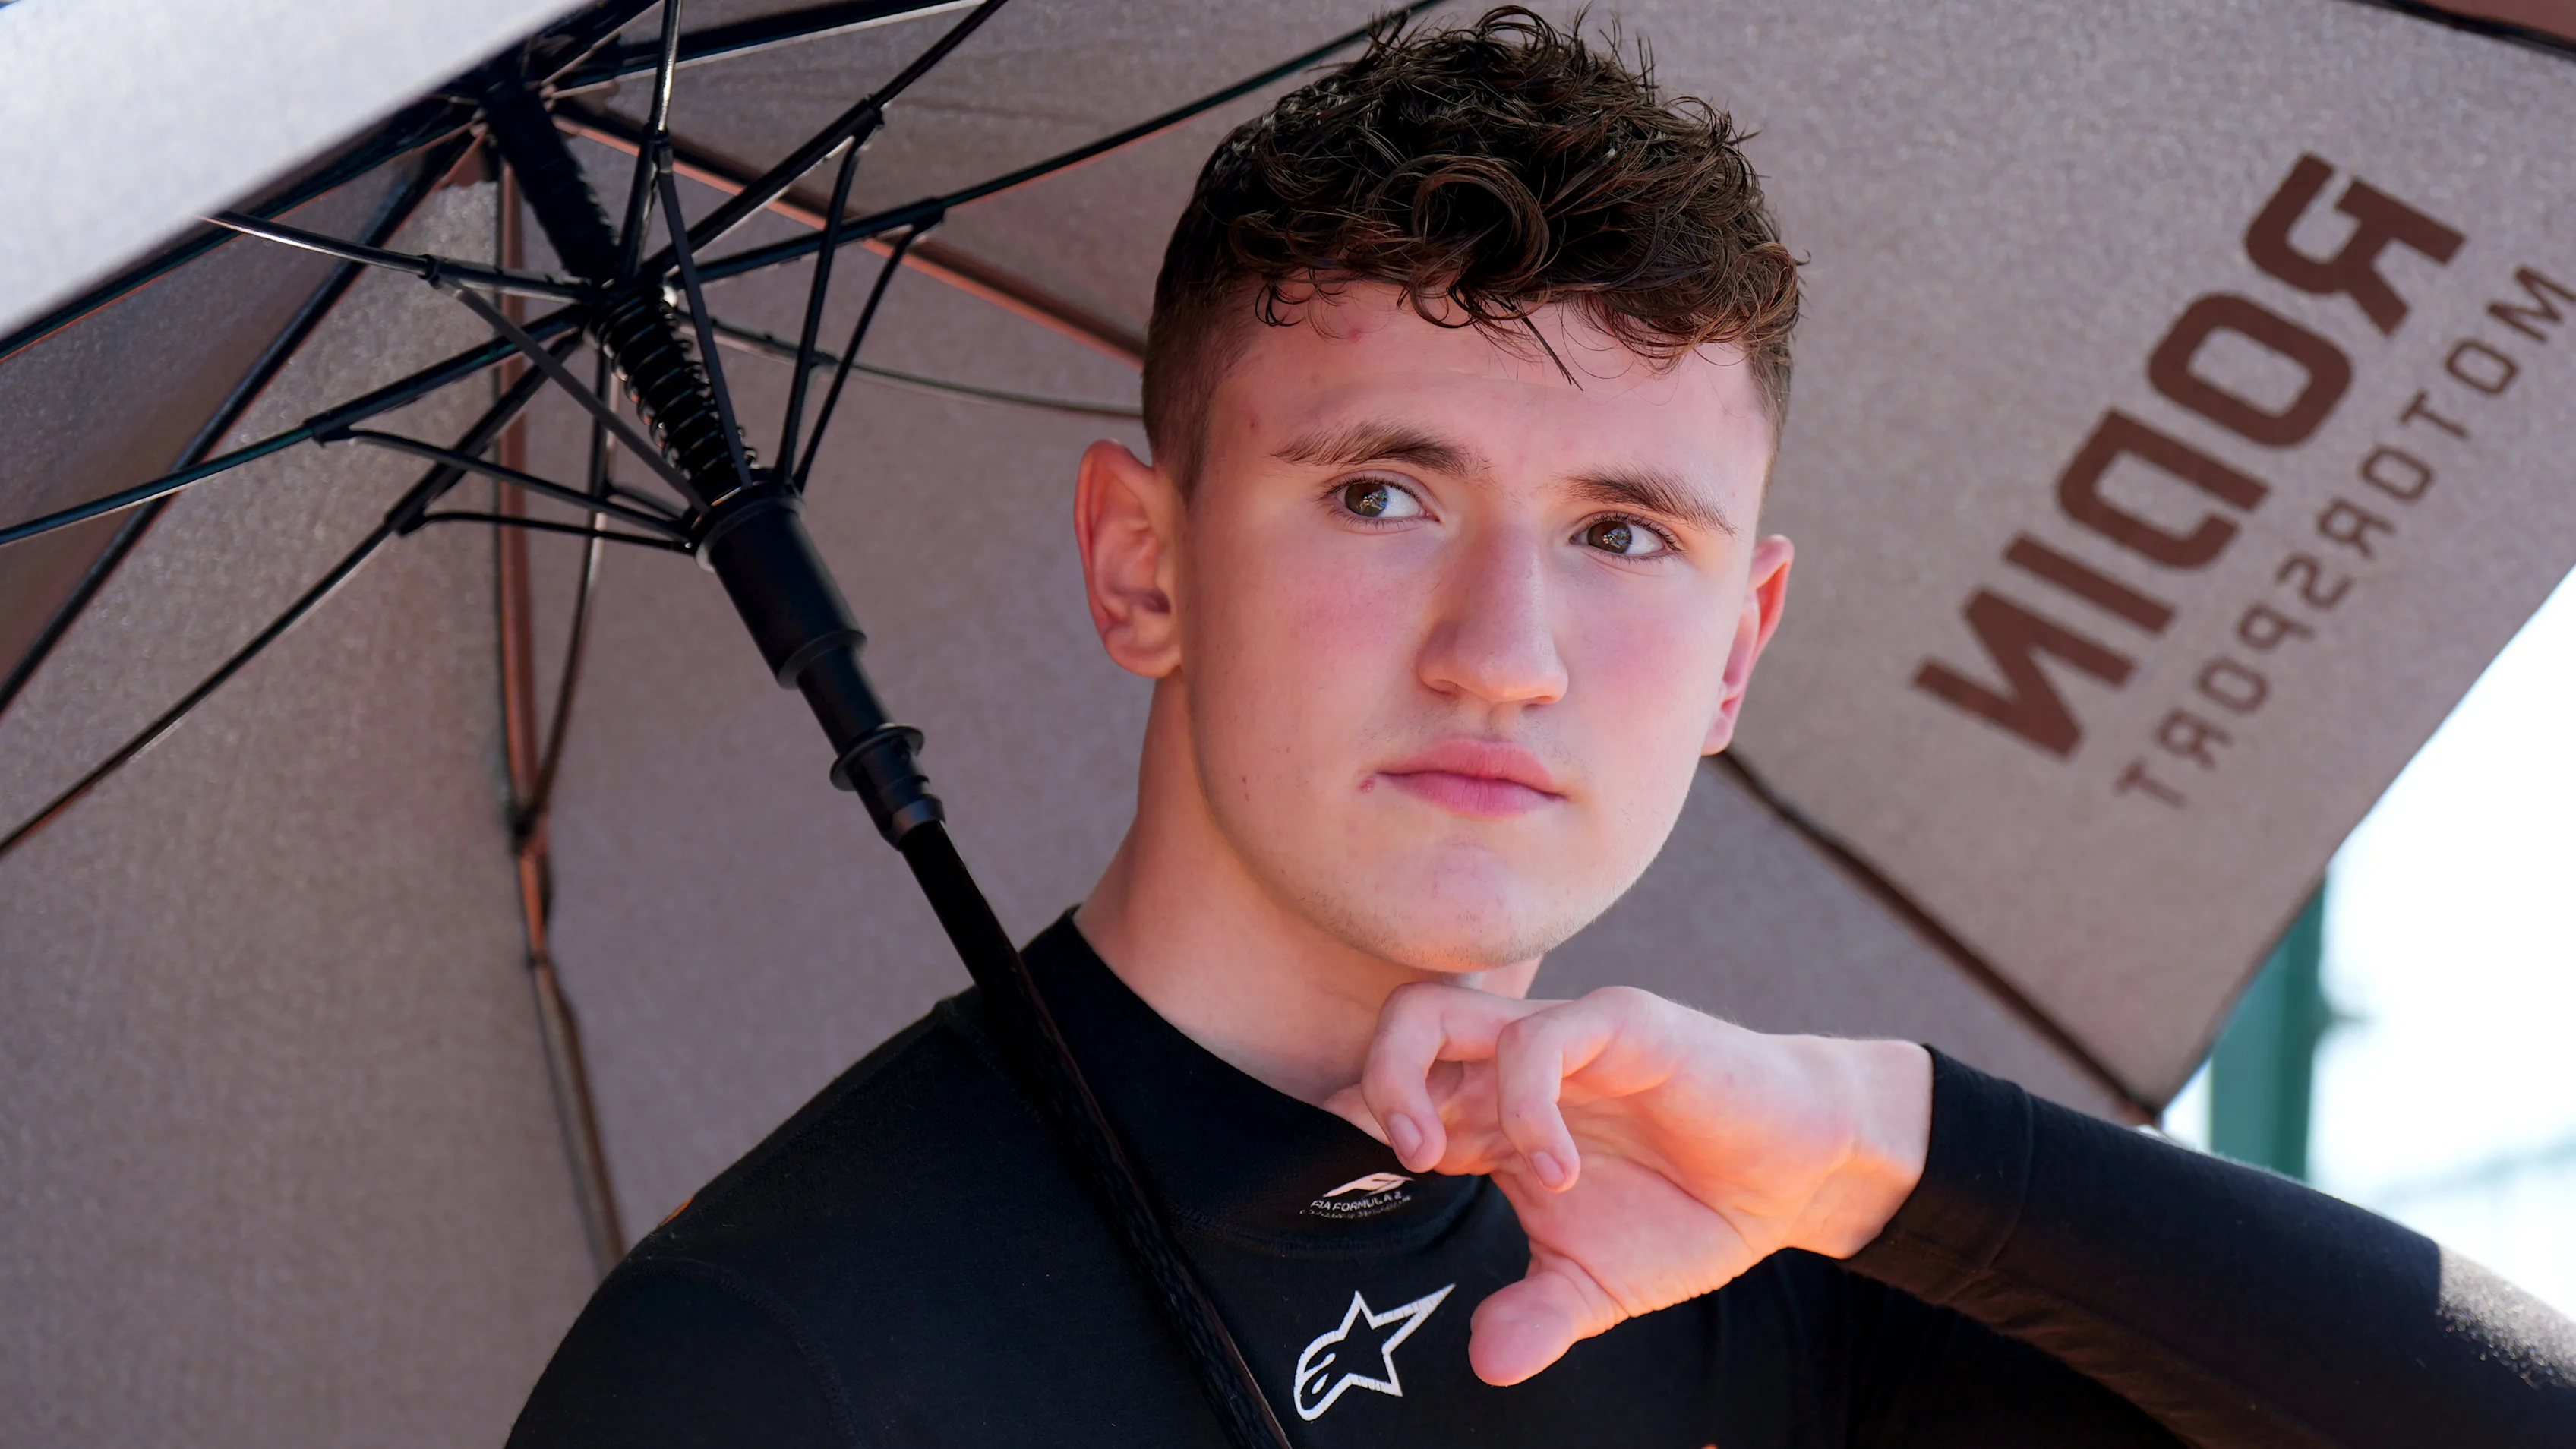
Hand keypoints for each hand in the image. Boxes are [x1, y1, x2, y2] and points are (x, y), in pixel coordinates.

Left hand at [1324, 983, 1930, 1386]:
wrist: (1797, 1175)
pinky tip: (1557, 1171)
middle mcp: (1510, 1068)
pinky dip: (1526, 1106)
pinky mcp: (1619, 1023)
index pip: (1393, 1100)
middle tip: (1398, 1164)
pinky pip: (1538, 1039)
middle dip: (1368, 1084)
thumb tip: (1486, 1364)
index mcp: (1490, 1119)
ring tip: (1439, 1159)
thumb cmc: (1689, 1212)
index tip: (1349, 1199)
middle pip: (1398, 1028)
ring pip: (1442, 1010)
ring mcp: (1561, 1038)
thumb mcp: (1599, 1287)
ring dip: (1411, 1080)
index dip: (1359, 1139)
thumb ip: (1538, 1317)